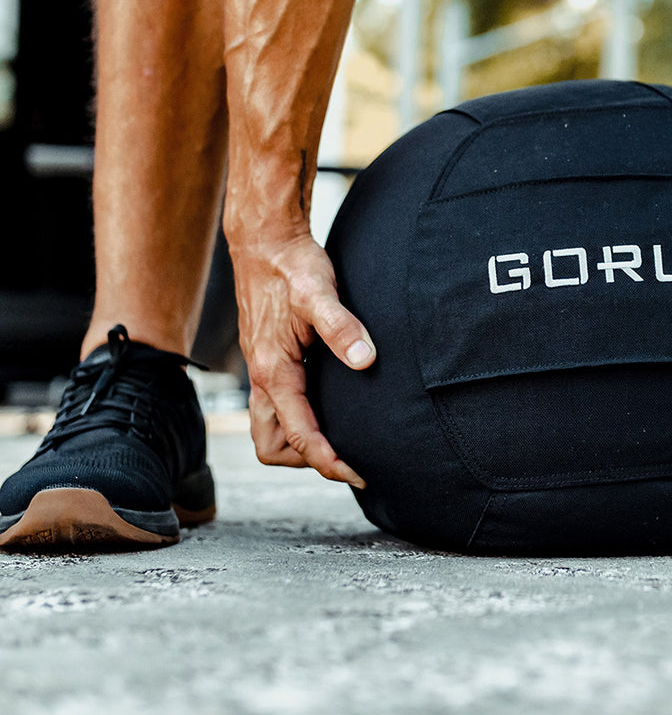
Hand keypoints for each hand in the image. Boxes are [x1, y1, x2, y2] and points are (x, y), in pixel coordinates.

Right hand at [230, 230, 373, 486]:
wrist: (265, 241)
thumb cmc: (292, 266)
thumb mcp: (320, 293)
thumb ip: (342, 328)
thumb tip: (366, 360)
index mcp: (274, 370)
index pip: (299, 435)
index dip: (328, 461)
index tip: (359, 473)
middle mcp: (262, 376)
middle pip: (272, 445)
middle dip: (307, 459)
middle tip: (348, 455)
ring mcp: (262, 369)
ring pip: (269, 428)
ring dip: (298, 442)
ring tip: (339, 436)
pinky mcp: (269, 359)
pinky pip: (276, 406)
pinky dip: (297, 419)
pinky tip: (328, 405)